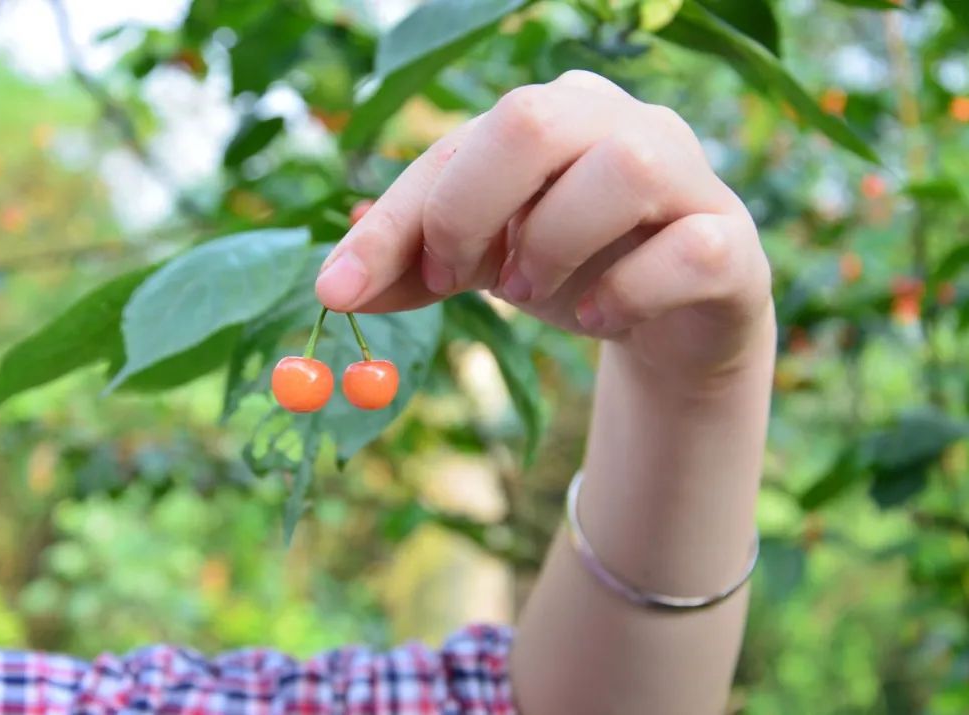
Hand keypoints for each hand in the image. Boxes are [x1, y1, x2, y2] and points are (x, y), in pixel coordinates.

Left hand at [316, 71, 773, 389]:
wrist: (669, 322)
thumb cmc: (570, 270)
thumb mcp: (479, 263)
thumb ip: (411, 266)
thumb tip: (331, 285)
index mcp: (550, 114)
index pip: (457, 144)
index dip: (397, 217)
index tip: (345, 289)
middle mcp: (620, 123)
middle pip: (535, 117)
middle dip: (471, 207)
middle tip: (461, 277)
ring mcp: (688, 175)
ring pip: (623, 169)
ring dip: (553, 243)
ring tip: (528, 291)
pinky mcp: (730, 241)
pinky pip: (691, 248)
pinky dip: (629, 290)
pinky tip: (597, 316)